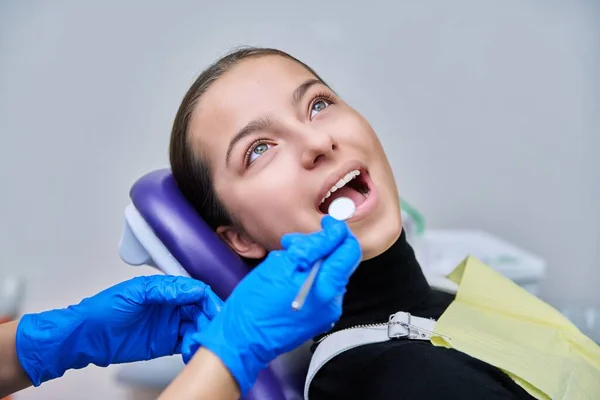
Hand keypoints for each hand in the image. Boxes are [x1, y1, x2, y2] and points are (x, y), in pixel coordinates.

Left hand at [15, 275, 222, 385]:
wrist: (87, 337)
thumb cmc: (104, 309)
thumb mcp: (135, 294)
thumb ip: (163, 290)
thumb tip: (189, 288)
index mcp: (165, 289)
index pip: (195, 291)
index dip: (208, 299)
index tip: (216, 309)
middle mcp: (170, 306)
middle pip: (200, 309)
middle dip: (210, 318)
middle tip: (212, 329)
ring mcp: (169, 325)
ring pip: (197, 326)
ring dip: (202, 333)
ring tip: (200, 342)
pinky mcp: (166, 343)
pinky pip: (187, 343)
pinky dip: (194, 346)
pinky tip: (194, 350)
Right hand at [182, 215, 361, 394]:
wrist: (243, 339)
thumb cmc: (256, 302)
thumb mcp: (282, 264)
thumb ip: (313, 247)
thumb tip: (333, 233)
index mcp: (327, 287)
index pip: (349, 250)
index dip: (338, 232)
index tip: (325, 224)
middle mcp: (333, 301)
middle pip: (340, 261)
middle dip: (320, 246)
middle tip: (292, 245)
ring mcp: (326, 312)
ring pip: (328, 273)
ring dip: (311, 261)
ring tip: (284, 262)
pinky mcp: (317, 318)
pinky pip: (320, 288)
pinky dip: (308, 277)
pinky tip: (287, 279)